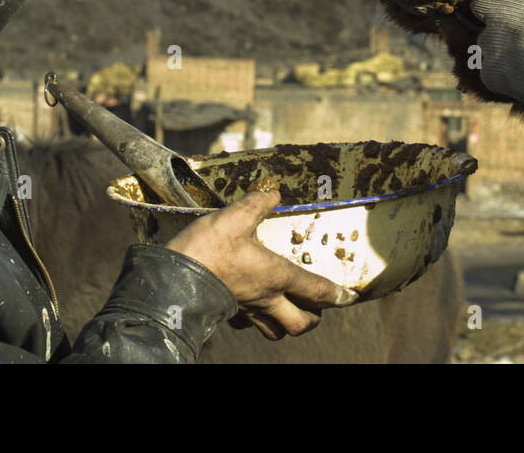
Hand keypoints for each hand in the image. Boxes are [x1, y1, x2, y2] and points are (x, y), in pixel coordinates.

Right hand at [166, 188, 357, 339]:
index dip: (337, 295)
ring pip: (277, 331)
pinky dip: (257, 319)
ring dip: (287, 323)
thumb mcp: (234, 217)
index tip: (350, 298)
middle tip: (316, 304)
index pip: (317, 291)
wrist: (173, 279)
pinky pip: (250, 325)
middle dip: (313, 317)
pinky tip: (252, 303)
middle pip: (301, 323)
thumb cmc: (208, 249)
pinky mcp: (229, 314)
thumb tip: (274, 191)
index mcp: (277, 276)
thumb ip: (257, 202)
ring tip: (288, 307)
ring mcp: (248, 310)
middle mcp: (267, 298)